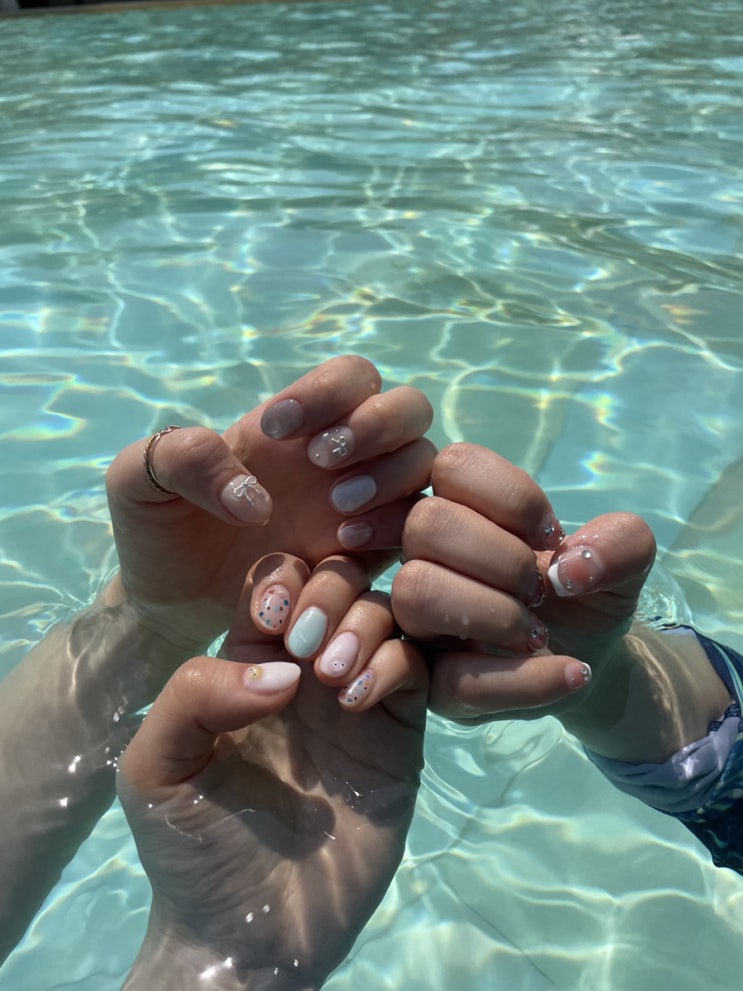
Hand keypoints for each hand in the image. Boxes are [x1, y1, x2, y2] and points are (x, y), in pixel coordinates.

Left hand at [105, 355, 433, 651]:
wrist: (169, 604)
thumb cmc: (159, 532)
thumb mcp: (139, 482)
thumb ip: (180, 458)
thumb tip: (256, 499)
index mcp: (295, 424)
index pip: (353, 376)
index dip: (328, 390)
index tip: (272, 429)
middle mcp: (341, 456)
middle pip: (410, 407)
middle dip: (377, 425)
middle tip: (321, 460)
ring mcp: (362, 504)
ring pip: (424, 463)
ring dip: (390, 475)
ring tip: (334, 509)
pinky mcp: (368, 555)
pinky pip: (413, 529)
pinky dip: (392, 527)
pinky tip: (341, 545)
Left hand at [118, 561, 426, 989]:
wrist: (251, 935)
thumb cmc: (193, 849)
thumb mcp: (157, 766)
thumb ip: (193, 695)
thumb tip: (282, 670)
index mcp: (247, 661)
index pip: (277, 580)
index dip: (281, 579)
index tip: (273, 616)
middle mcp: (307, 670)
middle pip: (338, 583)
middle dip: (329, 592)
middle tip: (307, 645)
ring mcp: (356, 699)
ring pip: (384, 614)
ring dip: (362, 626)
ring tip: (334, 679)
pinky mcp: (397, 735)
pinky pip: (413, 669)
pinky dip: (393, 665)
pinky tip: (359, 701)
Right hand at [392, 443, 655, 721]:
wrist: (589, 656)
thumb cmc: (585, 590)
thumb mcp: (625, 558)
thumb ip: (622, 542)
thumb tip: (567, 571)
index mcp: (459, 507)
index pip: (453, 465)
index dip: (512, 497)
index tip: (552, 536)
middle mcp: (423, 555)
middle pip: (426, 523)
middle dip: (503, 557)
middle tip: (541, 589)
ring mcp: (416, 618)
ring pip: (417, 592)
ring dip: (497, 613)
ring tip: (539, 634)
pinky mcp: (429, 682)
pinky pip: (453, 679)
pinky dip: (526, 679)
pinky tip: (573, 673)